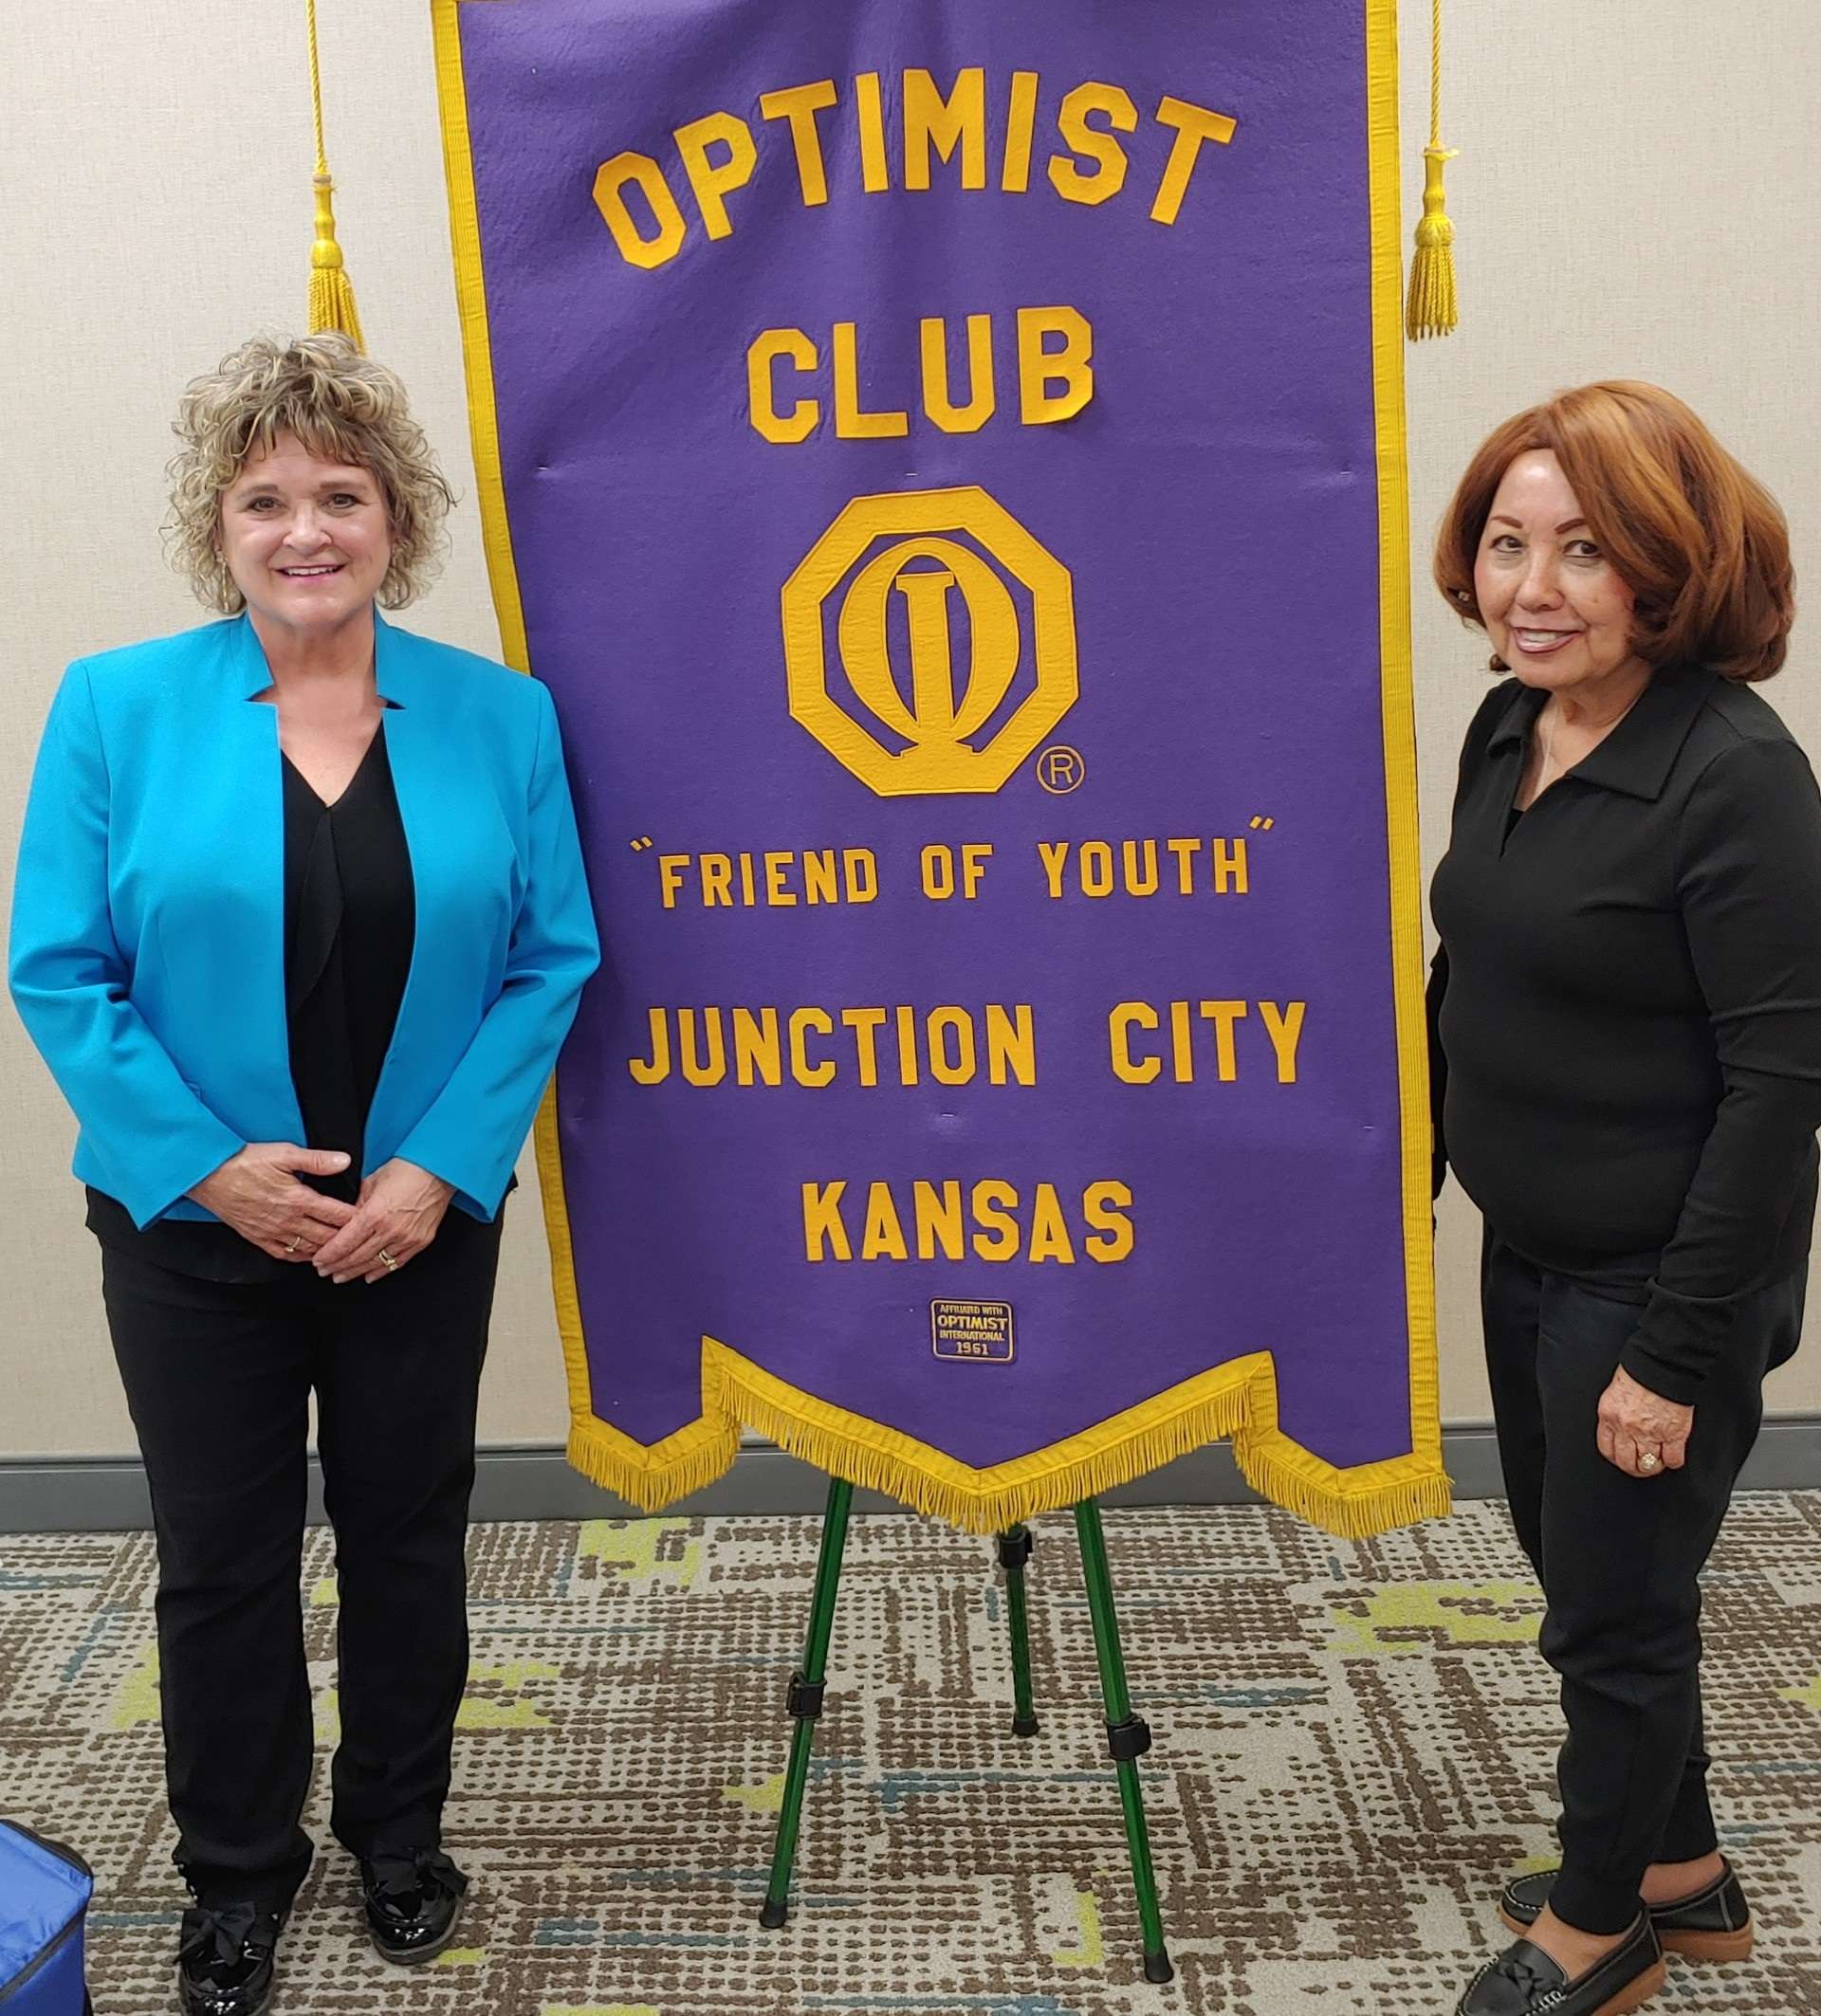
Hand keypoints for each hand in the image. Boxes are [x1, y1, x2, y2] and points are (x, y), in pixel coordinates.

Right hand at [188, 1143, 358, 1260]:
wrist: (208, 1176)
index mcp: (297, 1199)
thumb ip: (317, 1160)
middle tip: (363, 1240)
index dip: (356, 1218)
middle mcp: (287, 1220)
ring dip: (327, 1250)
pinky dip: (302, 1257)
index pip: (336, 1214)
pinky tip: (311, 1255)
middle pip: (327, 1236)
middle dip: (347, 1239)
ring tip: (343, 1250)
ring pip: (309, 1249)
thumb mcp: (284, 1153)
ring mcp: (272, 1232)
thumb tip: (344, 1161)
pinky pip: (286, 1255)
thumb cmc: (244, 1162)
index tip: (370, 1218)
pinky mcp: (258, 1238)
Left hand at [311, 1158, 454, 1283]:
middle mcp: (391, 1230)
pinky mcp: (420, 1241)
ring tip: (341, 1276)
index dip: (329, 1255)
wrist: (438, 1169)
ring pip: (375, 1263)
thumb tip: (347, 1221)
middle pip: (357, 1257)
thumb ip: (357, 1205)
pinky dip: (381, 1271)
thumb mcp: (372, 1182)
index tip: (318, 1261)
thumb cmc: (407, 1169)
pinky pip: (397, 1262)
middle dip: (337, 1267)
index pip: (345, 1243)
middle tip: (325, 1272)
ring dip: (355, 1272)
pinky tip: (369, 1275)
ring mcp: (407, 1238)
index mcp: (375, 1214)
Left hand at [1596, 1364, 1693, 1477]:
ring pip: (1649, 1464)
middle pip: (1627, 1462)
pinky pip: (1673, 1459)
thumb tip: (1618, 1427)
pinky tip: (1672, 1456)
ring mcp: (1651, 1433)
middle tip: (1641, 1466)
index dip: (1616, 1457)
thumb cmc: (1640, 1371)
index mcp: (1609, 1415)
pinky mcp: (1674, 1434)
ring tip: (1656, 1462)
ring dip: (1653, 1466)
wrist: (1662, 1363)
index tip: (1622, 1458)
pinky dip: (1673, 1461)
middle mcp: (1627, 1428)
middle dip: (1634, 1468)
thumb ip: (1616, 1412)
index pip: (1607, 1448)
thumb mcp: (1616, 1391)